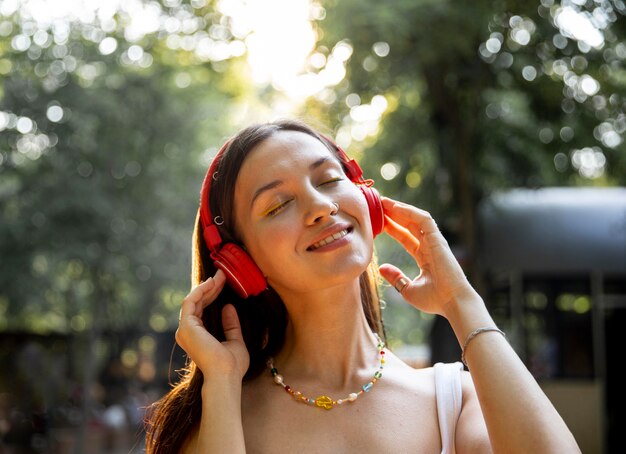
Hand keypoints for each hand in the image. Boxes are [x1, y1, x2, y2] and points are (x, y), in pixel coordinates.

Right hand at [175, 269, 249, 380]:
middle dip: (210, 287)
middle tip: (222, 274)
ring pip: (193, 300)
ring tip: (220, 276)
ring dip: (207, 286)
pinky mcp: (186, 326)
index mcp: (197, 337)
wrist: (226, 375)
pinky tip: (212, 283)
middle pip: (197, 303)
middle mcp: (187, 333)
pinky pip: (191, 302)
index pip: (202, 309)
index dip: (212, 294)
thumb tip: (228, 307)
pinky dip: (201, 291)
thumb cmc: (231, 365)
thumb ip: (231, 325)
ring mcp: (185, 330)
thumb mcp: (235, 340)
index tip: (223, 282)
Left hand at [378, 197, 478, 315]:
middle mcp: (430, 247)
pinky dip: (409, 211)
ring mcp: (435, 242)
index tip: (379, 222)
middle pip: (410, 225)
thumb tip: (381, 268)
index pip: (406, 238)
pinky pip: (423, 219)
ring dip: (400, 209)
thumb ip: (396, 277)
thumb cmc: (435, 300)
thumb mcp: (408, 289)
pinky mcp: (438, 239)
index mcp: (425, 258)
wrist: (452, 303)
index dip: (393, 228)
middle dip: (394, 215)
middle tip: (378, 205)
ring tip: (383, 201)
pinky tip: (394, 208)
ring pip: (416, 218)